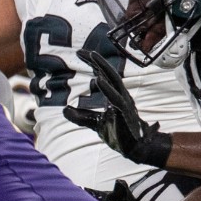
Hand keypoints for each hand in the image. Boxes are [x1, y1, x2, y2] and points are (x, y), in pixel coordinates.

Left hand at [62, 50, 171, 167]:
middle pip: (109, 74)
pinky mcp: (125, 113)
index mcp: (115, 96)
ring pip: (114, 81)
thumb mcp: (95, 123)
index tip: (79, 54)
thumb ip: (81, 116)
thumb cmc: (119, 134)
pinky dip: (107, 89)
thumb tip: (64, 110)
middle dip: (97, 61)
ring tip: (92, 57)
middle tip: (82, 51)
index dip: (93, 64)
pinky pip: (116, 98)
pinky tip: (98, 79)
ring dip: (103, 68)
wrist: (136, 149)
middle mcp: (121, 96)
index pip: (103, 76)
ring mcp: (124, 103)